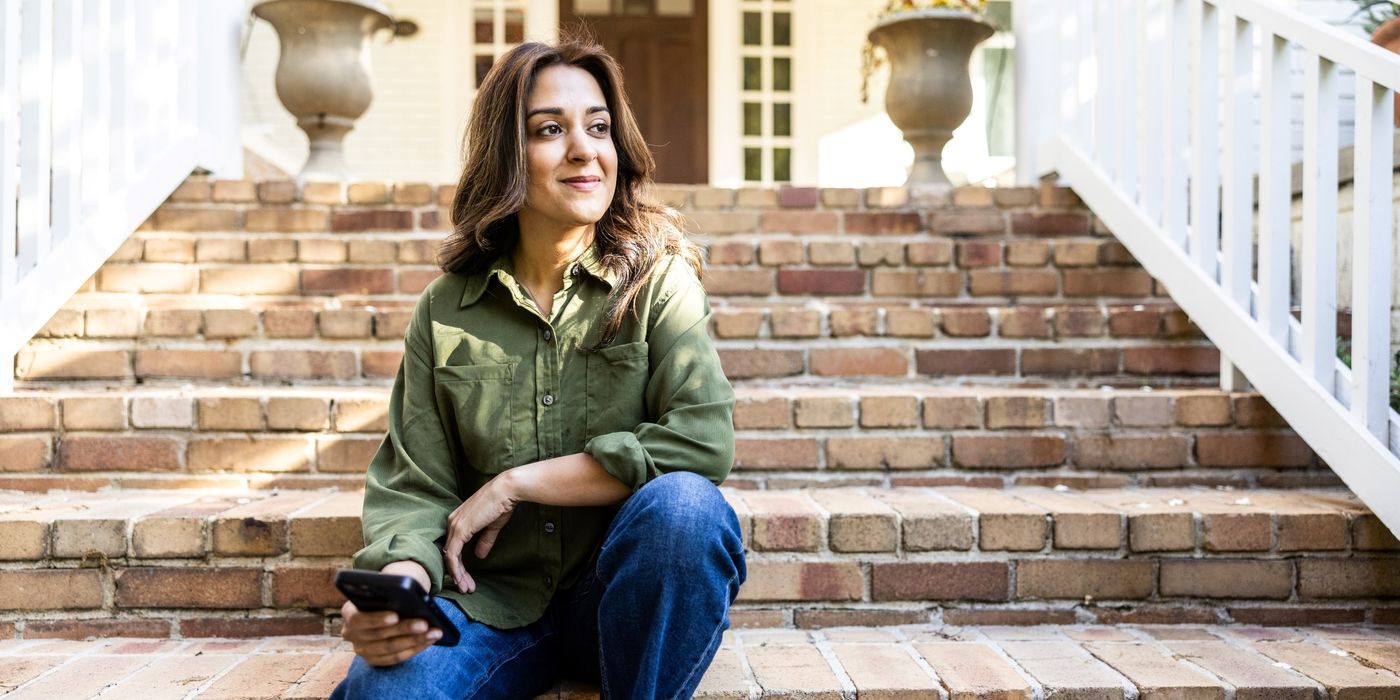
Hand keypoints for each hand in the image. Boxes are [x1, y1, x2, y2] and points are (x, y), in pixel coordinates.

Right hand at [340, 600, 441, 666]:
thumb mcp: (383, 589)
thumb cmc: (384, 595)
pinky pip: (395, 658)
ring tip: (434, 632)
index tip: (396, 615)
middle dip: (404, 629)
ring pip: (389, 649)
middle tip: (425, 624)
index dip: (377, 619)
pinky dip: (414, 649)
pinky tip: (429, 641)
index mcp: (349, 612)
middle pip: (378, 635)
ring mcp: (361, 649)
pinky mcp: (374, 659)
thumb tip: (408, 591)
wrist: (382, 606)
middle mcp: (351, 633)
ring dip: (414, 641)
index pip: (359, 619)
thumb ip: (389, 590)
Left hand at [442, 473, 518, 593]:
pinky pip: (453, 555)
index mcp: (459, 519)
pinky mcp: (460, 530)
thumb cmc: (501, 503)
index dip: (460, 565)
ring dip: (457, 574)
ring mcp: (455, 526)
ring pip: (450, 557)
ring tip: (465, 588)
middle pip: (450, 553)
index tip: (467, 578)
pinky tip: (461, 579)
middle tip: (465, 587)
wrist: (505, 490)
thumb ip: (484, 540)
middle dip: (458, 573)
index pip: (454, 547)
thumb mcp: (492, 526)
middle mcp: (453, 522)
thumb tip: (479, 555)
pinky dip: (456, 569)